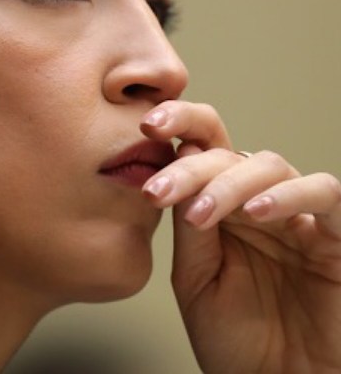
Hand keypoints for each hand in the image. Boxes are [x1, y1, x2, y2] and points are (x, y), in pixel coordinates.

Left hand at [140, 101, 340, 373]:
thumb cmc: (236, 339)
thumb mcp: (197, 277)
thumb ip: (190, 227)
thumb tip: (179, 170)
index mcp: (220, 206)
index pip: (201, 148)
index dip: (178, 125)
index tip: (144, 129)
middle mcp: (257, 202)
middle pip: (228, 152)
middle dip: (189, 164)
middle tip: (157, 190)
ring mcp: (297, 216)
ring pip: (269, 165)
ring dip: (228, 183)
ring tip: (200, 216)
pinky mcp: (336, 237)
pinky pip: (323, 194)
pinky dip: (289, 195)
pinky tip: (256, 212)